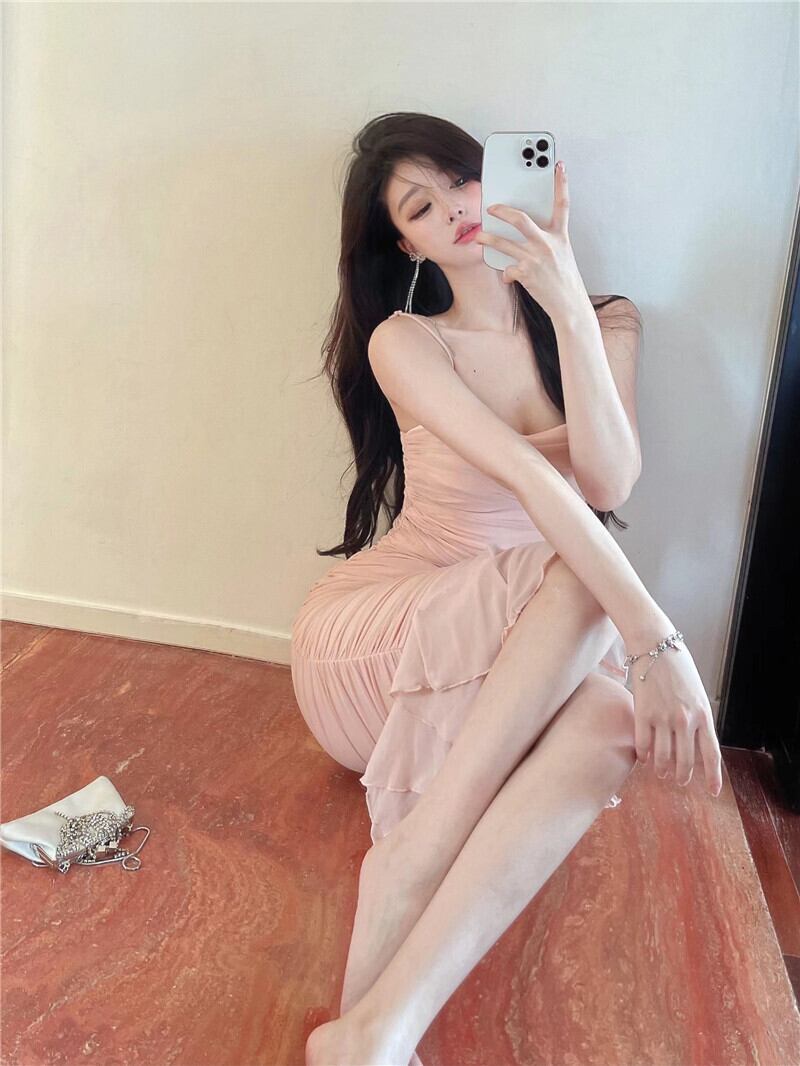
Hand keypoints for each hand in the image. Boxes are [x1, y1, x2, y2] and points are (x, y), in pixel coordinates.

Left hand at [474, 160, 587, 321]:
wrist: (569, 305)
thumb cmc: (565, 281)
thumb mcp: (562, 255)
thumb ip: (547, 242)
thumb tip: (527, 236)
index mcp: (560, 236)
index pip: (562, 204)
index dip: (561, 183)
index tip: (558, 165)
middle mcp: (548, 244)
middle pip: (521, 219)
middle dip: (502, 211)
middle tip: (491, 207)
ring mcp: (535, 258)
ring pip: (504, 243)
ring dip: (488, 238)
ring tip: (478, 236)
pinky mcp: (526, 273)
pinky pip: (507, 269)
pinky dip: (506, 273)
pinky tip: (508, 277)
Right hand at [628, 640, 723, 796]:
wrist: (654, 644)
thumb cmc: (677, 666)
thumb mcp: (696, 693)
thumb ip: (697, 717)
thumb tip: (693, 742)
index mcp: (703, 714)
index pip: (711, 754)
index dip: (712, 776)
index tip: (712, 791)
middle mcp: (685, 719)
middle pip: (685, 761)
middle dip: (682, 775)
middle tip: (678, 780)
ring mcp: (663, 717)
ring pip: (662, 757)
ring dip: (662, 769)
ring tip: (660, 771)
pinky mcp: (643, 713)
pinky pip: (643, 744)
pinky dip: (644, 755)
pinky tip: (644, 758)